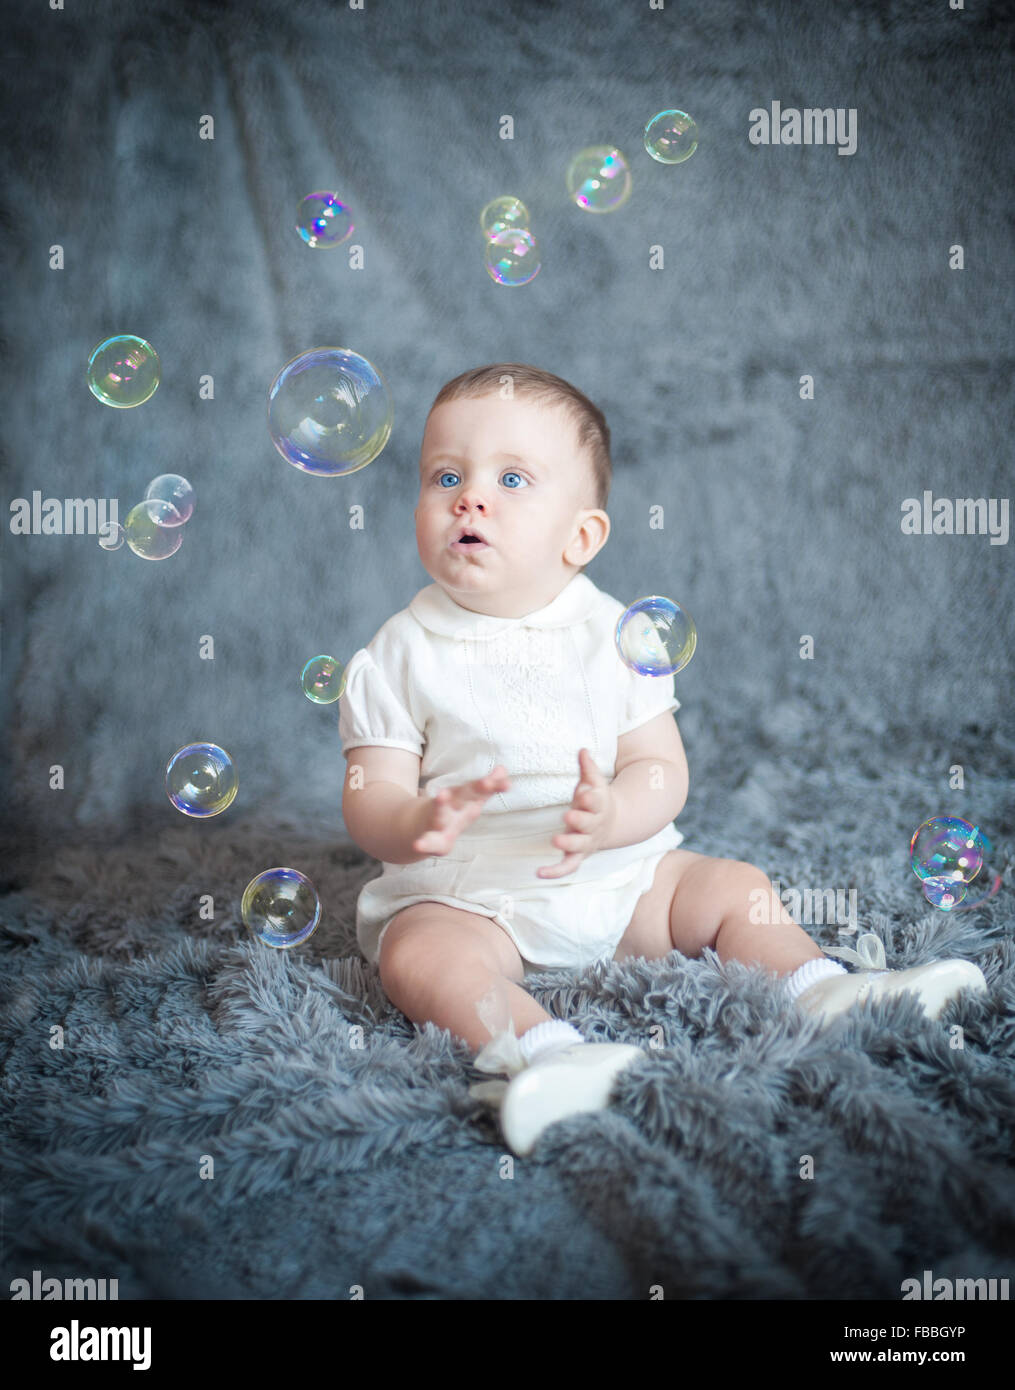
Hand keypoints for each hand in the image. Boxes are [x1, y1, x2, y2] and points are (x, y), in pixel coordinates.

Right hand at [411, 765, 510, 856]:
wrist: (416, 826)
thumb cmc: (450, 811)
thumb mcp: (469, 799)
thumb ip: (488, 787)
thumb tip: (503, 770)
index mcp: (464, 798)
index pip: (480, 789)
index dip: (494, 785)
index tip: (508, 783)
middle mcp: (451, 806)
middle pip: (463, 794)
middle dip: (476, 788)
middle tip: (487, 782)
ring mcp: (438, 821)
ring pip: (440, 813)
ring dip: (441, 804)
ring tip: (442, 795)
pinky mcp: (431, 841)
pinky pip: (427, 842)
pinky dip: (422, 844)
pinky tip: (418, 846)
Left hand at [536, 748, 613, 878]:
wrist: (612, 823)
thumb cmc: (596, 799)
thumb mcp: (595, 782)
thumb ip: (588, 768)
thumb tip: (582, 750)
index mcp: (598, 806)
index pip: (596, 802)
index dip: (591, 798)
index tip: (584, 793)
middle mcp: (593, 826)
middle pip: (588, 824)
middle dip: (579, 820)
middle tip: (568, 815)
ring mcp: (586, 842)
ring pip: (579, 846)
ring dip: (568, 843)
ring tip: (555, 839)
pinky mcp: (578, 855)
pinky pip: (568, 866)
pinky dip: (555, 872)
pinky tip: (539, 872)